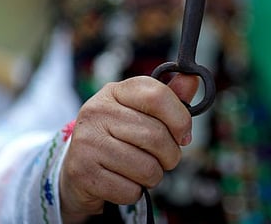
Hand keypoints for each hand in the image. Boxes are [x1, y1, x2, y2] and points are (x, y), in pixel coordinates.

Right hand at [59, 74, 196, 222]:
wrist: (78, 167)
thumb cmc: (119, 135)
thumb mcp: (141, 110)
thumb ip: (169, 97)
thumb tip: (193, 79)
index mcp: (115, 91)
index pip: (157, 95)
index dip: (180, 118)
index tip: (183, 135)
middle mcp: (97, 111)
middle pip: (156, 136)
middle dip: (170, 155)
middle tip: (164, 158)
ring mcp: (86, 141)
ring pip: (146, 168)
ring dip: (153, 176)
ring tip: (141, 169)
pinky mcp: (82, 172)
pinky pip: (130, 190)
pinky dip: (134, 192)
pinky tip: (123, 181)